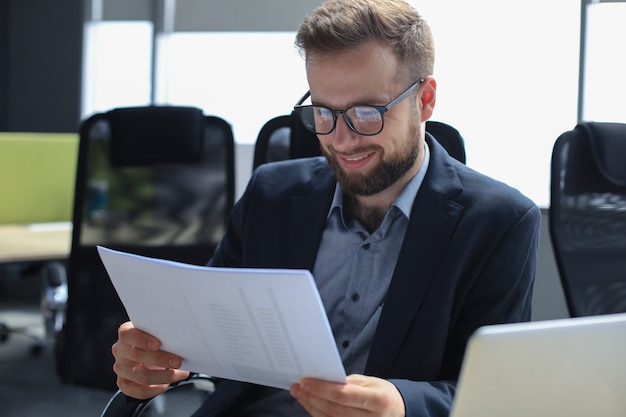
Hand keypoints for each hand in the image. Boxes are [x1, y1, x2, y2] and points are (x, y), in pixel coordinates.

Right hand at [111, 321, 189, 398]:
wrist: (144, 352)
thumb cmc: (153, 340)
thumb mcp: (155, 333)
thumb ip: (162, 334)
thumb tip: (180, 340)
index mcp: (126, 334)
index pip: (127, 334)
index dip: (142, 339)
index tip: (158, 344)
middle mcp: (120, 351)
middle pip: (137, 355)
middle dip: (160, 359)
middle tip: (178, 361)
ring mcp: (121, 368)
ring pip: (141, 376)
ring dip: (163, 376)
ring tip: (178, 374)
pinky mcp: (124, 383)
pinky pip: (140, 391)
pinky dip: (156, 389)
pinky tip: (167, 384)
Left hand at [290, 374, 405, 416]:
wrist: (398, 412)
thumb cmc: (382, 394)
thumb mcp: (370, 383)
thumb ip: (347, 383)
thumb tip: (322, 381)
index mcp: (378, 400)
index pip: (343, 396)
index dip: (322, 389)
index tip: (305, 382)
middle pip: (333, 410)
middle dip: (312, 398)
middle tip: (297, 387)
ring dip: (311, 407)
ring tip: (300, 394)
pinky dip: (318, 415)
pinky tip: (310, 405)